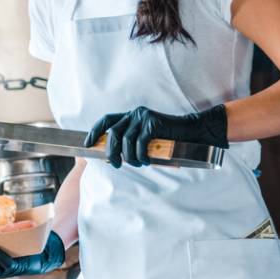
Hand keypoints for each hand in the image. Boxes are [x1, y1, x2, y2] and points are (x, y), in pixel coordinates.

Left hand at [84, 104, 228, 167]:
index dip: (95, 132)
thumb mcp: (145, 140)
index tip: (88, 144)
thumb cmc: (168, 139)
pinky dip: (142, 155)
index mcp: (130, 116)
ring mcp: (144, 117)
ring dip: (130, 157)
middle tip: (116, 164)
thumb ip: (131, 143)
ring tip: (139, 164)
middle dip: (112, 152)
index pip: (106, 120)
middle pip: (113, 134)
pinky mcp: (153, 123)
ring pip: (126, 141)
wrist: (191, 132)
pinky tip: (147, 161)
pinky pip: (140, 143)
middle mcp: (135, 114)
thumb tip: (113, 157)